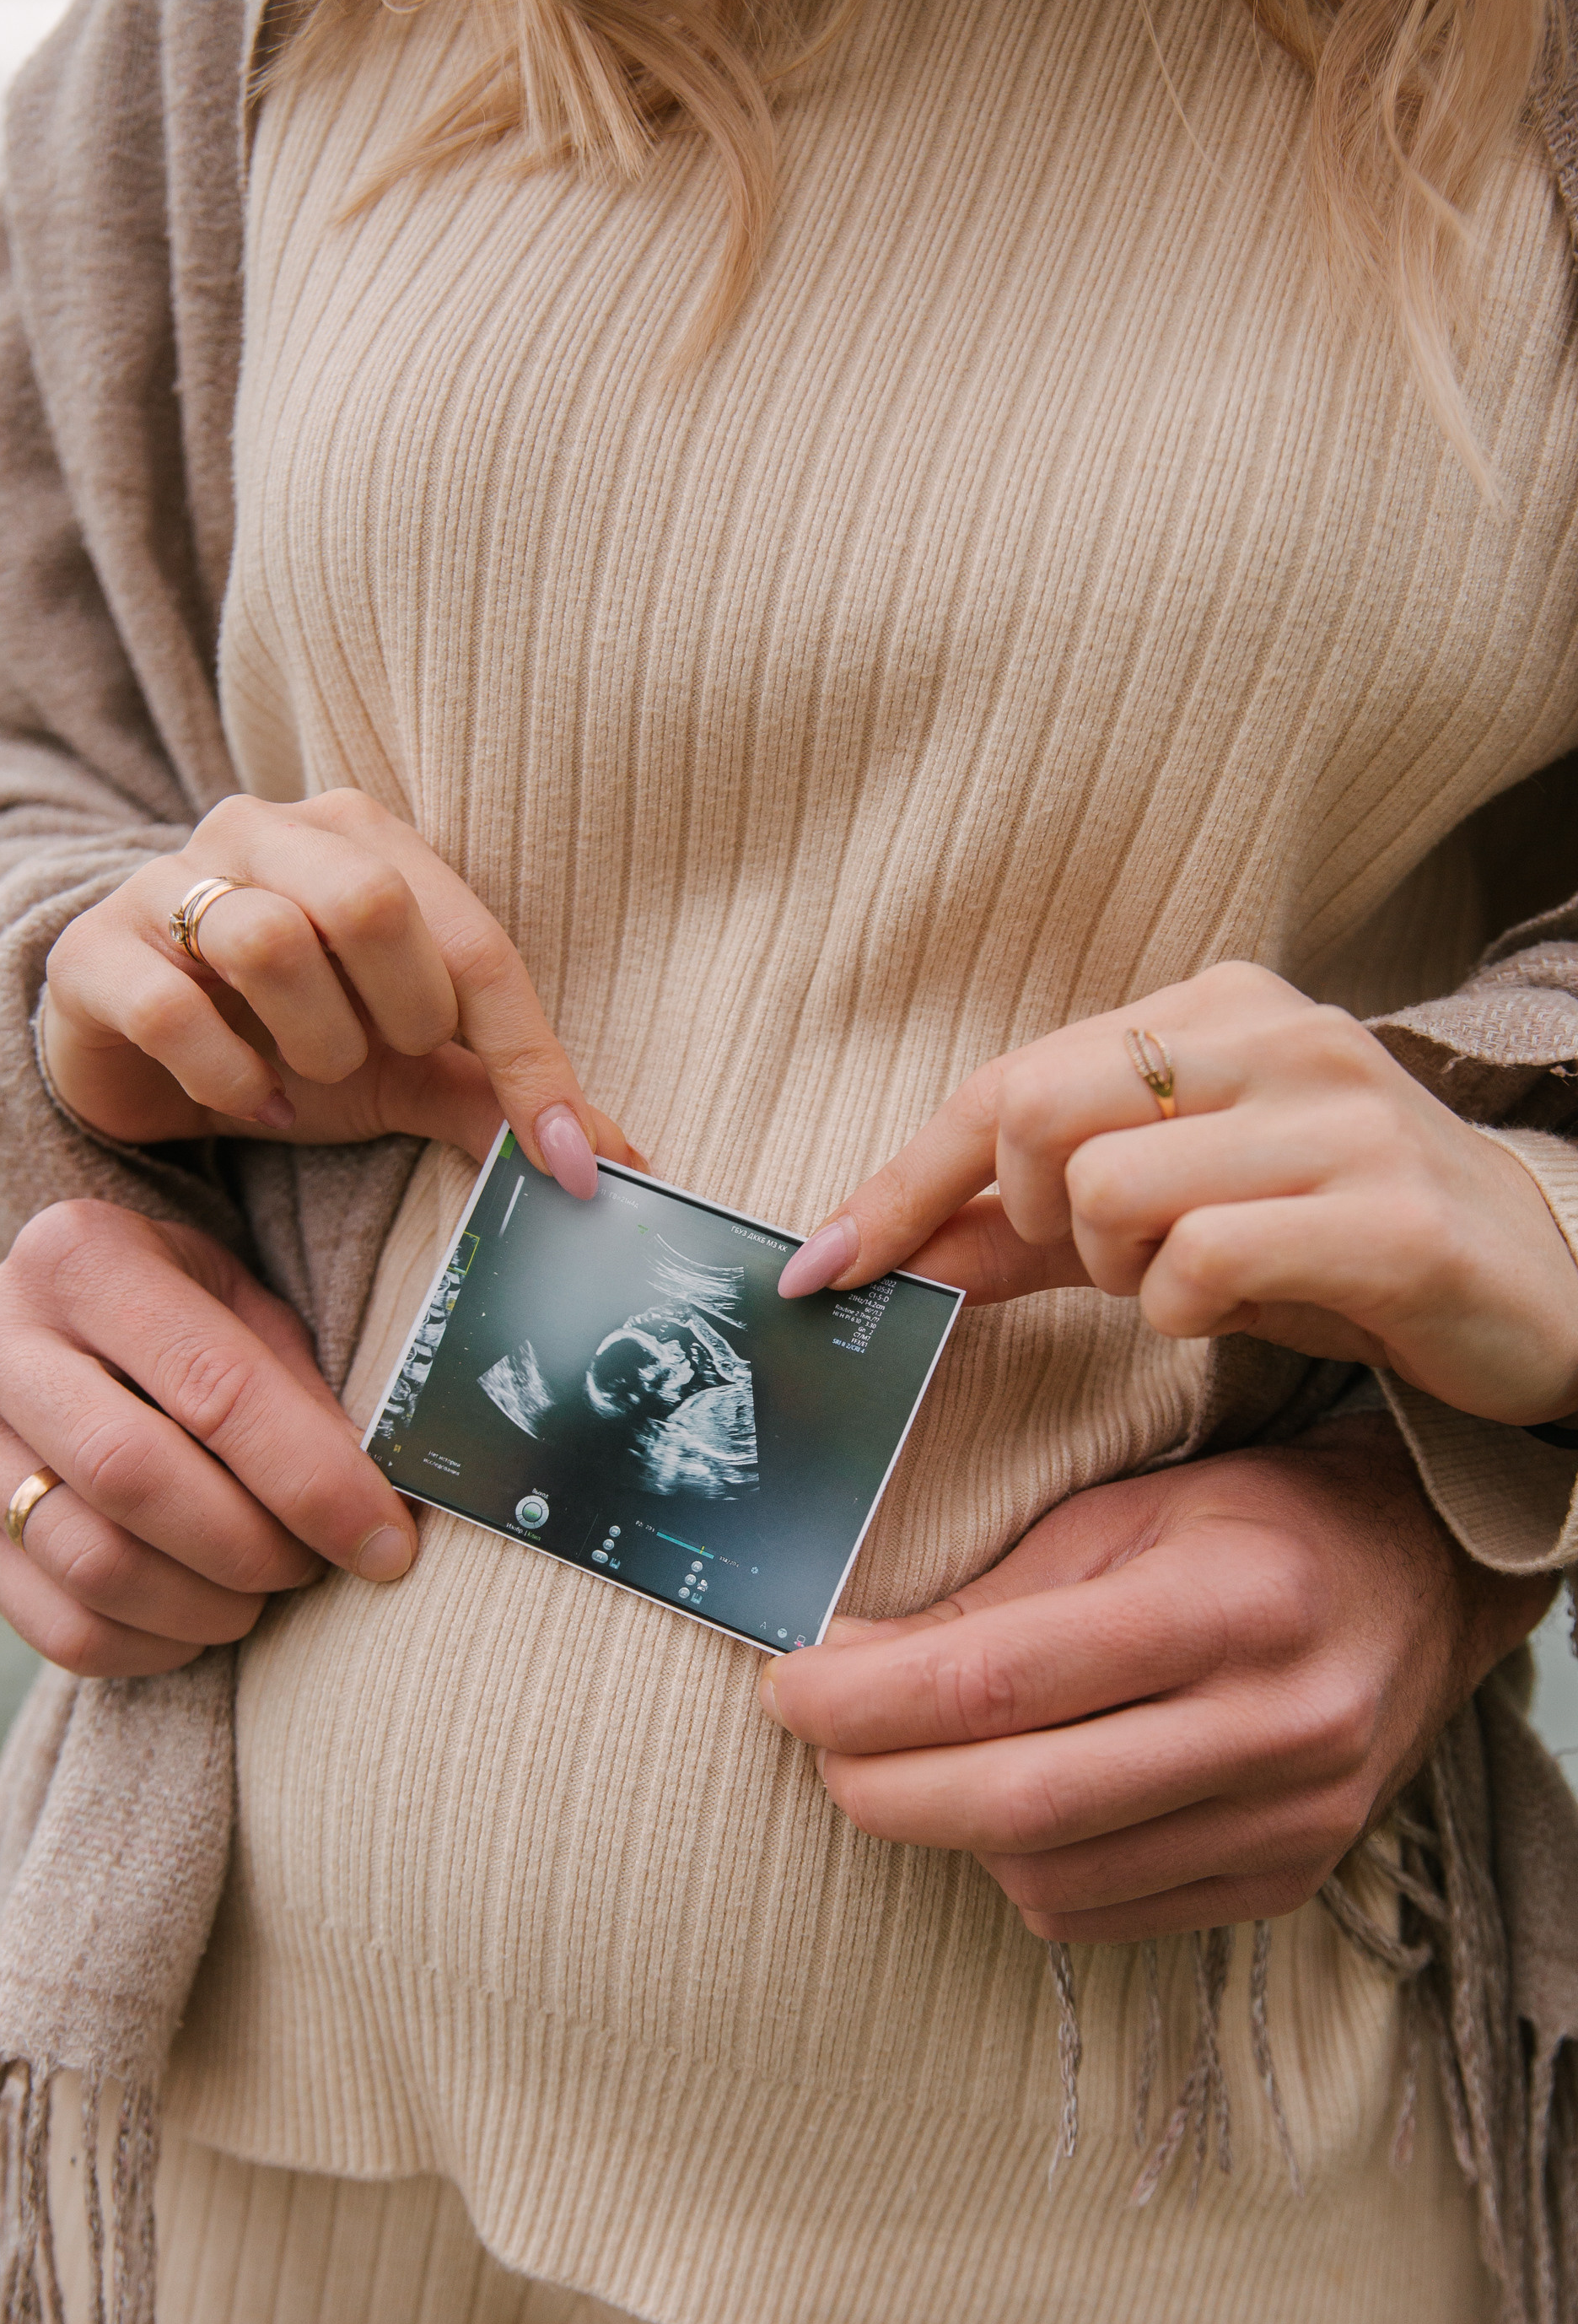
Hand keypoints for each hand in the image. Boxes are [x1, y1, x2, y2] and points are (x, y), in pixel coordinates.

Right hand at [0, 1201, 421, 1679]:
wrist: (60, 1326)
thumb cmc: (182, 1316)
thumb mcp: (243, 1307)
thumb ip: (299, 1393)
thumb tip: (376, 1510)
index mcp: (79, 1255)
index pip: (214, 1388)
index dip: (312, 1481)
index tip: (386, 1542)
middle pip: (136, 1478)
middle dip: (253, 1546)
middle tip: (316, 1565)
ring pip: (93, 1566)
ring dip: (207, 1605)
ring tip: (261, 1591)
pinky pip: (59, 1627)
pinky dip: (153, 1646)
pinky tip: (199, 1621)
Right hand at [43, 787, 637, 1193]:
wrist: (141, 1057)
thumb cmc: (287, 1043)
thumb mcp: (404, 1068)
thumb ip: (493, 1096)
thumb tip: (607, 1158)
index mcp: (363, 840)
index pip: (473, 940)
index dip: (529, 1056)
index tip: (564, 1157)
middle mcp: (267, 832)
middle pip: (372, 899)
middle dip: (402, 1012)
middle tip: (384, 1058)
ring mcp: (168, 880)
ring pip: (268, 941)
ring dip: (314, 1042)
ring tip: (312, 1076)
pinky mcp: (94, 949)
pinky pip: (171, 1006)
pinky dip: (229, 1075)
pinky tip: (255, 1102)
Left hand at [759, 1417, 1553, 1941]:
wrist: (1418, 1582)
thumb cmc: (1246, 1526)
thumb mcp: (1118, 1516)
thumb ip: (988, 1602)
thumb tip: (842, 1665)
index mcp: (1227, 1606)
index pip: (1001, 1681)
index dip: (867, 1699)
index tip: (790, 1686)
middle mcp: (1271, 1726)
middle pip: (1019, 1801)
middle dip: (880, 1784)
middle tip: (816, 1747)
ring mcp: (1288, 1821)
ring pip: (1051, 1874)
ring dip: (942, 1829)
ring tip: (903, 1766)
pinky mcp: (1283, 1880)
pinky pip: (1101, 1914)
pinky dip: (1020, 1870)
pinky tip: (1001, 1809)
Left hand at [776, 960, 1577, 1425]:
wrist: (1545, 1283)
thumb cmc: (1335, 1244)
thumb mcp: (1174, 1220)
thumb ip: (1029, 1228)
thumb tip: (885, 1250)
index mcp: (1213, 1010)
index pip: (1005, 1081)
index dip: (898, 1183)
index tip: (819, 1268)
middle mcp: (1275, 1036)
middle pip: (1032, 1116)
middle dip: (1026, 1220)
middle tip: (1102, 1261)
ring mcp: (1338, 1119)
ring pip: (1107, 1195)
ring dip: (1118, 1274)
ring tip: (1192, 1284)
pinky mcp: (1386, 1219)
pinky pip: (1201, 1268)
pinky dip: (1186, 1313)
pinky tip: (1245, 1312)